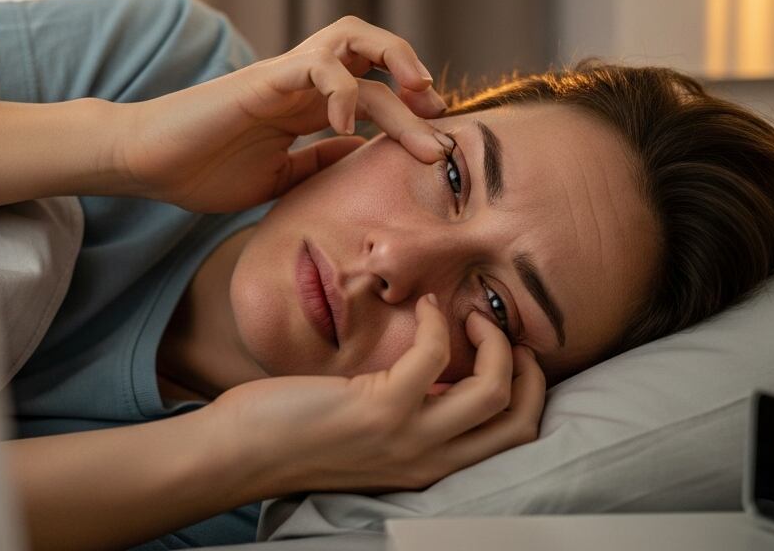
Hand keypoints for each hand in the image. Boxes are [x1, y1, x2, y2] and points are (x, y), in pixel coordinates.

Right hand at [117, 16, 451, 212]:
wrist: (145, 163)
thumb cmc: (200, 171)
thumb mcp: (277, 179)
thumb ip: (319, 165)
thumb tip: (364, 160)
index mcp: (306, 107)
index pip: (372, 89)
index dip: (411, 111)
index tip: (438, 145)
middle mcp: (301, 84)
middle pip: (371, 48)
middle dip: (413, 69)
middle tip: (440, 110)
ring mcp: (283, 77)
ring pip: (353, 40)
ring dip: (395, 58)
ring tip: (419, 96)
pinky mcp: (263, 79)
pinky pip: (316, 65)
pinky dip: (340, 90)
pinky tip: (344, 128)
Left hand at [206, 295, 546, 496]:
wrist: (244, 453)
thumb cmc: (299, 434)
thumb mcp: (375, 434)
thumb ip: (414, 415)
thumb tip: (442, 375)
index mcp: (432, 465)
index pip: (514, 439)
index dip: (529, 390)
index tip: (508, 352)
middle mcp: (429, 460)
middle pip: (520, 421)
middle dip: (528, 368)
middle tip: (498, 332)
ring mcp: (408, 438)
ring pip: (493, 392)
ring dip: (493, 342)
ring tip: (468, 316)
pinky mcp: (380, 410)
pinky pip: (434, 356)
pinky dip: (436, 322)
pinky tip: (422, 307)